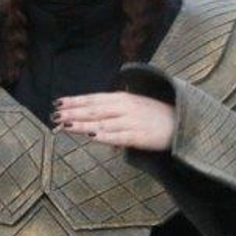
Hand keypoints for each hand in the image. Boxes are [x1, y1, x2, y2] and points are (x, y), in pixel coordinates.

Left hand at [53, 92, 176, 151]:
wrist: (182, 123)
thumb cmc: (155, 116)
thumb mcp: (133, 107)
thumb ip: (113, 113)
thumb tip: (93, 126)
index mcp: (123, 98)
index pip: (94, 99)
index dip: (75, 101)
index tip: (58, 103)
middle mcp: (125, 107)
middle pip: (93, 110)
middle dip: (73, 112)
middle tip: (54, 115)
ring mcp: (131, 121)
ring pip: (101, 123)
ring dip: (81, 125)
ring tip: (64, 126)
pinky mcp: (139, 136)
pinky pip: (118, 137)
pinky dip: (104, 136)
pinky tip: (90, 137)